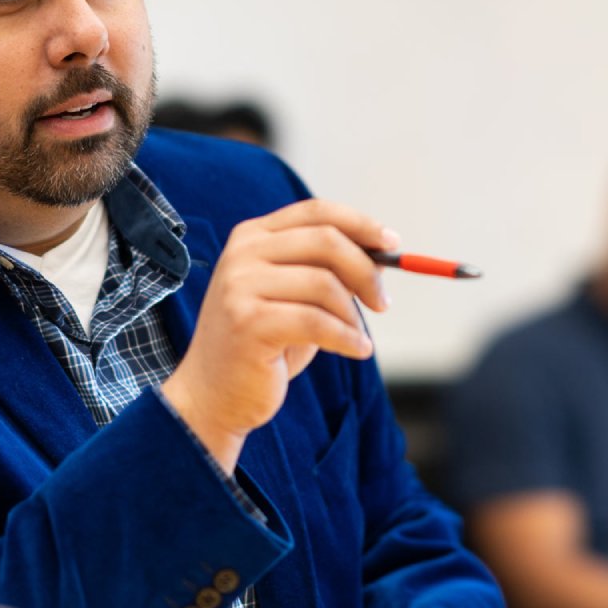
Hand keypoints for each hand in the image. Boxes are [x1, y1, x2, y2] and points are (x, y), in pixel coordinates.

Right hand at [162, 200, 393, 470]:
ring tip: (358, 337)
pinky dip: (347, 338)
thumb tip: (382, 254)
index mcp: (253, 236)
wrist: (215, 395)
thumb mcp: (294, 297)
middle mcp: (243, 254)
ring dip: (353, 315)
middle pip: (326, 241)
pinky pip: (318, 323)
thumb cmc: (263, 345)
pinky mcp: (248, 323)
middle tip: (383, 302)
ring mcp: (241, 286)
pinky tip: (358, 350)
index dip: (361, 224)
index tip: (393, 244)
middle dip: (366, 271)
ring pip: (324, 284)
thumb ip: (325, 270)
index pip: (317, 212)